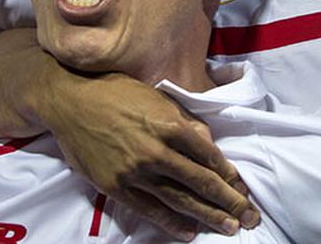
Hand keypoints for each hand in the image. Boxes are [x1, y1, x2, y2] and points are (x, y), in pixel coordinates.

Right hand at [39, 70, 259, 240]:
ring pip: (179, 199)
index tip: (242, 187)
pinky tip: (189, 232)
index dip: (229, 174)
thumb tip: (208, 143)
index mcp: (170, 123)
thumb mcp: (156, 96)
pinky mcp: (115, 185)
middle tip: (251, 217)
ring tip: (229, 228)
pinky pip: (148, 209)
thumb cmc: (115, 91)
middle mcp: (156, 150)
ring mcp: (135, 171)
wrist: (69, 99)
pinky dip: (171, 223)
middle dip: (230, 202)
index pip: (209, 155)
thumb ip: (184, 121)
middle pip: (201, 182)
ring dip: (207, 216)